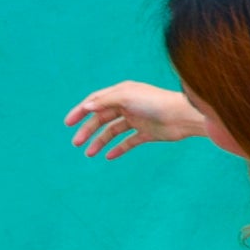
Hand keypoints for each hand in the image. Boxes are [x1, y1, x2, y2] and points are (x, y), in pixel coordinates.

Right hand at [65, 81, 209, 158]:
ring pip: (113, 131)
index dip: (81, 111)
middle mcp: (128, 105)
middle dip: (88, 130)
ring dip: (100, 141)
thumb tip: (86, 105)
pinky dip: (118, 149)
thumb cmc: (155, 102)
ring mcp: (137, 119)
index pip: (96, 101)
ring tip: (90, 153)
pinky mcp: (146, 133)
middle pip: (102, 118)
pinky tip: (109, 156)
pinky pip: (128, 142)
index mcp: (122, 92)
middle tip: (76, 143)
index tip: (68, 123)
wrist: (182, 117)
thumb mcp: (127, 97)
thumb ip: (105, 101)